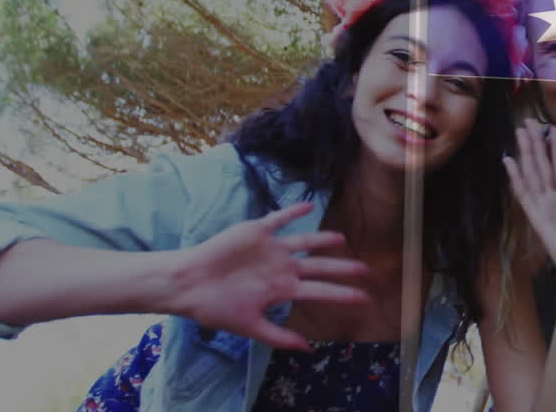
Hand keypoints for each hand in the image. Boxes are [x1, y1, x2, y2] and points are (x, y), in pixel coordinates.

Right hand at [167, 202, 370, 349]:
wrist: (188, 284)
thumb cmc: (216, 307)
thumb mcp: (250, 326)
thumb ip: (279, 337)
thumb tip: (309, 350)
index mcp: (282, 290)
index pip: (319, 291)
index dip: (342, 294)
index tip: (365, 299)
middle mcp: (281, 268)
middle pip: (319, 266)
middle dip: (343, 268)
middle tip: (367, 270)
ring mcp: (271, 249)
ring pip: (305, 242)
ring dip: (323, 239)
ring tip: (342, 238)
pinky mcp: (257, 232)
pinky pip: (279, 219)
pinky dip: (293, 212)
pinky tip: (309, 206)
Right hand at [505, 119, 555, 294]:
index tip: (552, 128)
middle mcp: (552, 201)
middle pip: (542, 166)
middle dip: (536, 144)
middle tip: (528, 122)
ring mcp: (543, 209)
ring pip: (533, 175)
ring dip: (526, 153)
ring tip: (519, 132)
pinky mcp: (538, 219)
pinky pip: (525, 195)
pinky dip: (516, 178)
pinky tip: (509, 162)